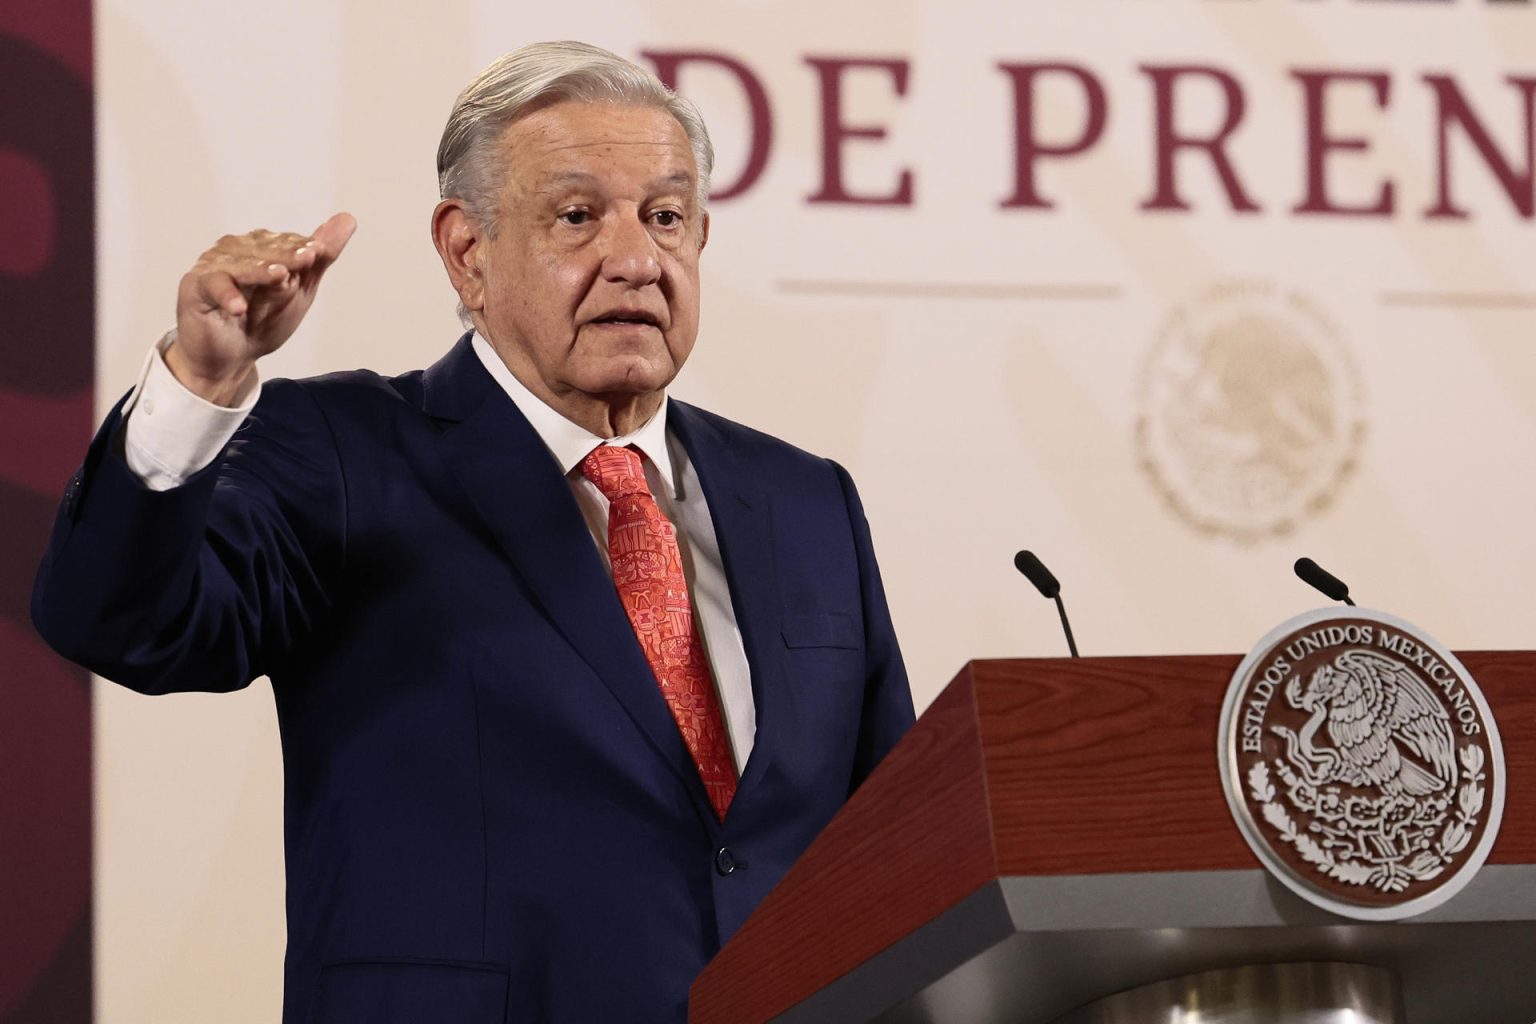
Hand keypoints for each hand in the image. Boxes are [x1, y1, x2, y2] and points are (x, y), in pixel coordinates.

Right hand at [169, 213, 356, 404]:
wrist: (234, 357)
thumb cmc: (265, 318)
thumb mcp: (300, 289)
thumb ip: (321, 257)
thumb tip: (348, 219)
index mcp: (261, 247)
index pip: (285, 243)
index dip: (302, 247)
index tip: (319, 252)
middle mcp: (236, 250)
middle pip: (263, 250)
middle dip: (285, 255)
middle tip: (307, 259)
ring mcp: (214, 266)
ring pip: (239, 265)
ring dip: (259, 271)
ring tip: (279, 276)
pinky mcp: (196, 287)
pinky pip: (212, 286)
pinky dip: (226, 294)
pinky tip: (238, 307)